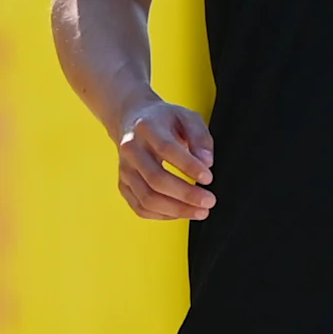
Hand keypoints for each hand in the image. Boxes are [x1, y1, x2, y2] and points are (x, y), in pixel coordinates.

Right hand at [115, 99, 214, 220]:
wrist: (133, 122)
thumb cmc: (164, 121)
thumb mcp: (187, 118)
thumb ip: (200, 138)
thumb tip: (206, 163)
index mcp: (147, 128)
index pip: (166, 150)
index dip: (189, 167)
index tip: (208, 178)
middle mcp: (131, 149)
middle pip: (156, 179)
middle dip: (186, 195)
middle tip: (209, 201)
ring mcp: (125, 170)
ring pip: (147, 198)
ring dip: (177, 210)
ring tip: (200, 211)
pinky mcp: (123, 185)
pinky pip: (140, 207)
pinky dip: (163, 215)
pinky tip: (180, 212)